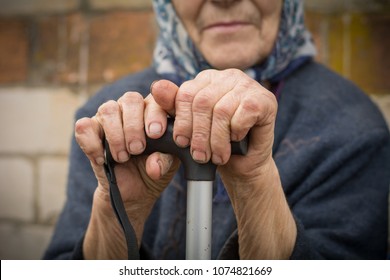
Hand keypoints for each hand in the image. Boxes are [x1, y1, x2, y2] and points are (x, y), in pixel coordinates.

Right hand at [74, 92, 179, 258]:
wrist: (134, 189)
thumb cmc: (153, 167)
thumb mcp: (166, 165)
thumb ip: (165, 160)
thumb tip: (154, 166)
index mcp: (155, 110)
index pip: (157, 99)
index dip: (155, 113)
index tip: (156, 133)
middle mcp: (133, 108)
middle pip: (131, 99)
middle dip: (134, 126)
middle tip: (138, 149)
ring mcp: (110, 117)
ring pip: (108, 109)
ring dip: (116, 135)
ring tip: (123, 157)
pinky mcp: (91, 130)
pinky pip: (84, 126)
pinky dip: (92, 144)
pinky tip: (102, 159)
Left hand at [151, 69, 276, 186]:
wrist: (244, 162)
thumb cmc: (215, 143)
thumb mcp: (191, 126)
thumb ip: (173, 106)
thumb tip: (156, 86)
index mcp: (207, 79)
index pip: (186, 93)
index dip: (182, 121)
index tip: (181, 143)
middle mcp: (227, 76)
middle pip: (202, 102)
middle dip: (199, 135)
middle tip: (200, 156)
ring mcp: (247, 85)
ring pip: (222, 111)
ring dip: (217, 140)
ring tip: (217, 157)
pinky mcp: (264, 98)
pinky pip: (242, 114)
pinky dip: (236, 132)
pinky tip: (236, 140)